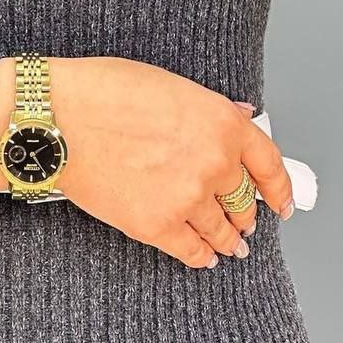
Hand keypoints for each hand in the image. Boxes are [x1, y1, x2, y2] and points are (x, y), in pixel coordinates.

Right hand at [47, 56, 292, 267]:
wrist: (58, 119)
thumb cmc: (103, 92)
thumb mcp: (170, 85)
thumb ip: (210, 109)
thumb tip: (239, 116)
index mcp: (223, 125)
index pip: (270, 165)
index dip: (281, 188)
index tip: (284, 202)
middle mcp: (215, 165)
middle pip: (245, 202)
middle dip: (246, 214)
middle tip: (245, 221)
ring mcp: (188, 199)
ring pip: (222, 231)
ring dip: (229, 240)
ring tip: (230, 246)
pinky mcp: (157, 226)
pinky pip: (192, 251)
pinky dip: (201, 257)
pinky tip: (203, 257)